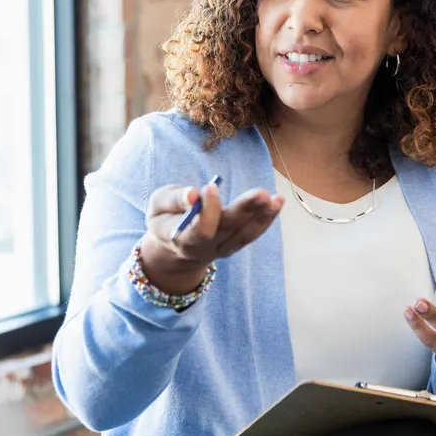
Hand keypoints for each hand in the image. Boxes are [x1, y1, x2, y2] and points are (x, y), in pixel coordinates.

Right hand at [139, 182, 283, 294]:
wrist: (172, 248)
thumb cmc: (165, 219)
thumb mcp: (157, 206)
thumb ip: (173, 200)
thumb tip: (193, 194)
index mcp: (182, 238)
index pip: (199, 229)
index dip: (207, 210)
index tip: (209, 188)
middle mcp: (205, 247)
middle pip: (227, 230)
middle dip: (245, 211)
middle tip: (261, 193)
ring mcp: (221, 248)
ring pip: (244, 234)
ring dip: (262, 216)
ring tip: (276, 199)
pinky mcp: (233, 245)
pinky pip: (251, 234)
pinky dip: (266, 218)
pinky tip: (279, 201)